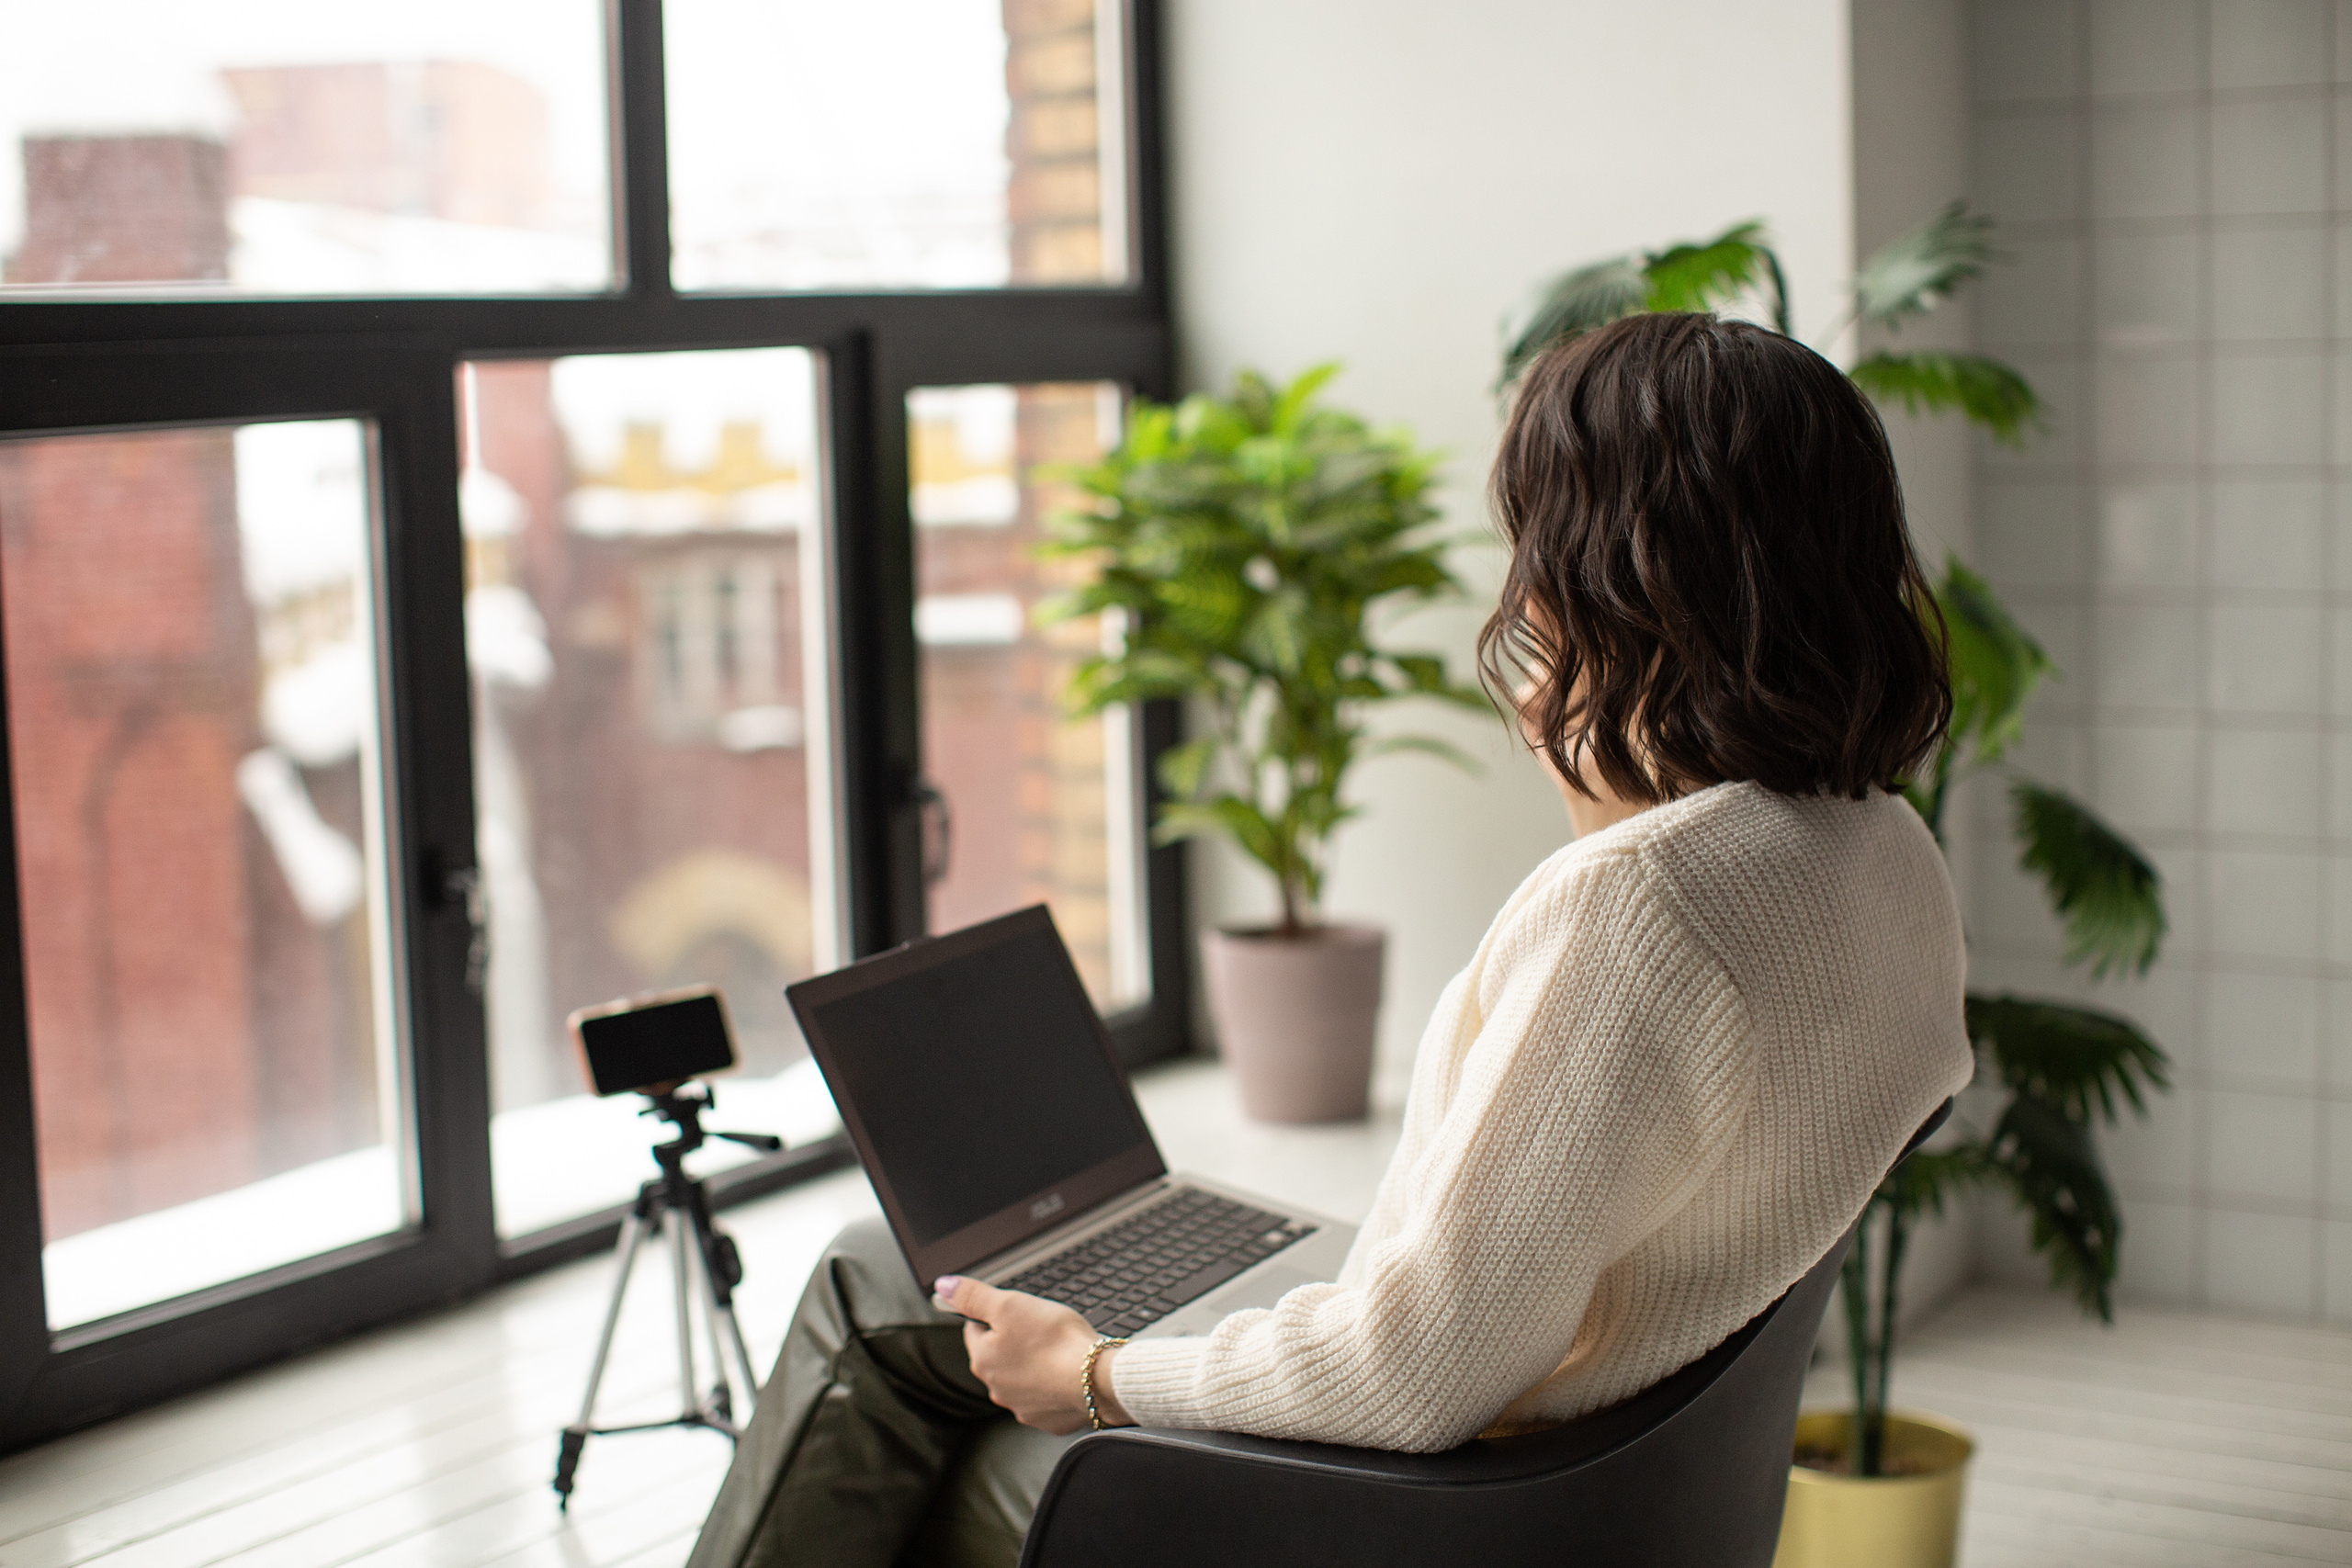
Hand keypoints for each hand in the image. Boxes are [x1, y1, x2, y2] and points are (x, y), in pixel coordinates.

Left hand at [933, 1275, 1132, 1433]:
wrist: (1096, 1379)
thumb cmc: (1055, 1341)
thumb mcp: (1009, 1304)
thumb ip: (972, 1296)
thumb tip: (943, 1287)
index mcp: (983, 1360)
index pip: (975, 1330)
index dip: (995, 1314)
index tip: (1016, 1311)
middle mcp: (997, 1389)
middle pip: (999, 1355)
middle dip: (1015, 1340)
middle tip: (1041, 1328)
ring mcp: (1022, 1407)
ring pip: (1021, 1377)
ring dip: (1033, 1363)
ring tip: (1057, 1349)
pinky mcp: (1048, 1419)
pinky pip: (1045, 1397)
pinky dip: (1052, 1384)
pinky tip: (1067, 1372)